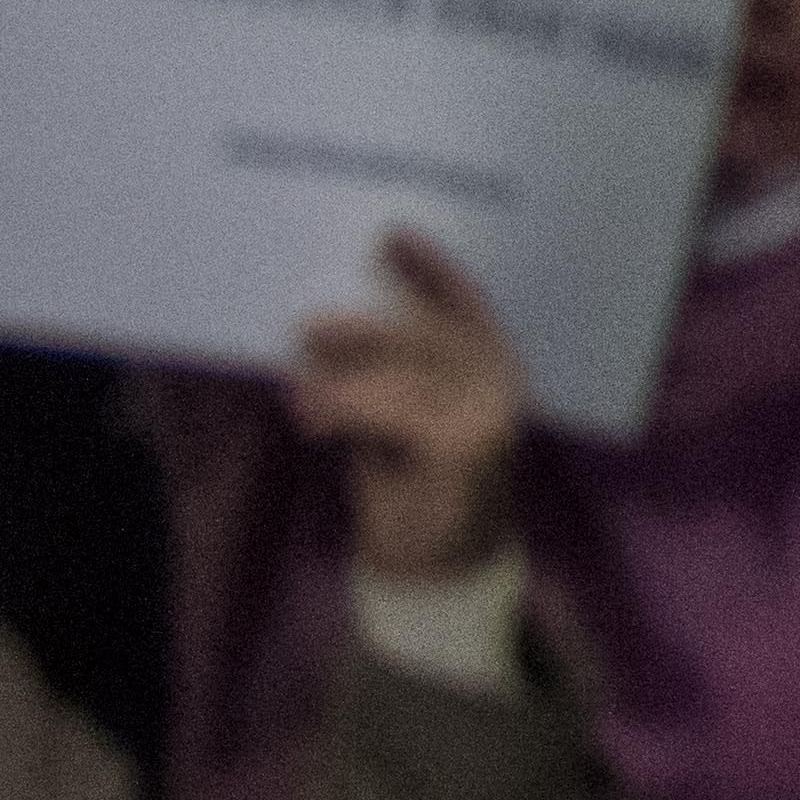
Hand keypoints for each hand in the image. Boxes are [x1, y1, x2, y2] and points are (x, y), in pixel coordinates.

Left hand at [288, 231, 530, 582]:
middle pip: (426, 335)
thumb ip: (378, 378)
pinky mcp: (468, 447)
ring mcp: (492, 414)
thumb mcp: (390, 421)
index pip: (464, 302)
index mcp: (490, 364)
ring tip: (298, 393)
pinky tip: (314, 416)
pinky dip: (350, 410)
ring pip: (407, 375)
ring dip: (343, 381)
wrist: (434, 564)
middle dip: (362, 331)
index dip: (429, 268)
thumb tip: (318, 335)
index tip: (387, 235)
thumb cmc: (408, 485)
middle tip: (304, 329)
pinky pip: (400, 414)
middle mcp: (500, 381)